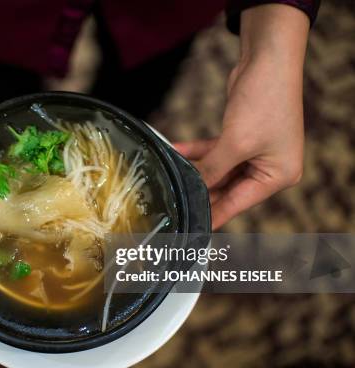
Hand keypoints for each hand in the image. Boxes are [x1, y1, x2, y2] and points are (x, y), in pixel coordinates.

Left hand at [174, 4, 308, 228]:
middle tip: (174, 202)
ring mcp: (254, 152)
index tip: (192, 226)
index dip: (214, 214)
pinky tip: (176, 151)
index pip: (239, 203)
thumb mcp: (235, 143)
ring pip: (218, 170)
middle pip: (227, 188)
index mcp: (278, 176)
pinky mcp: (240, 137)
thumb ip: (212, 170)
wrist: (267, 60)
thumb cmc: (264, 102)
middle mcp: (269, 167)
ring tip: (170, 177)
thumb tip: (192, 190)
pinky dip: (196, 151)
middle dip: (201, 190)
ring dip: (195, 170)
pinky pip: (214, 152)